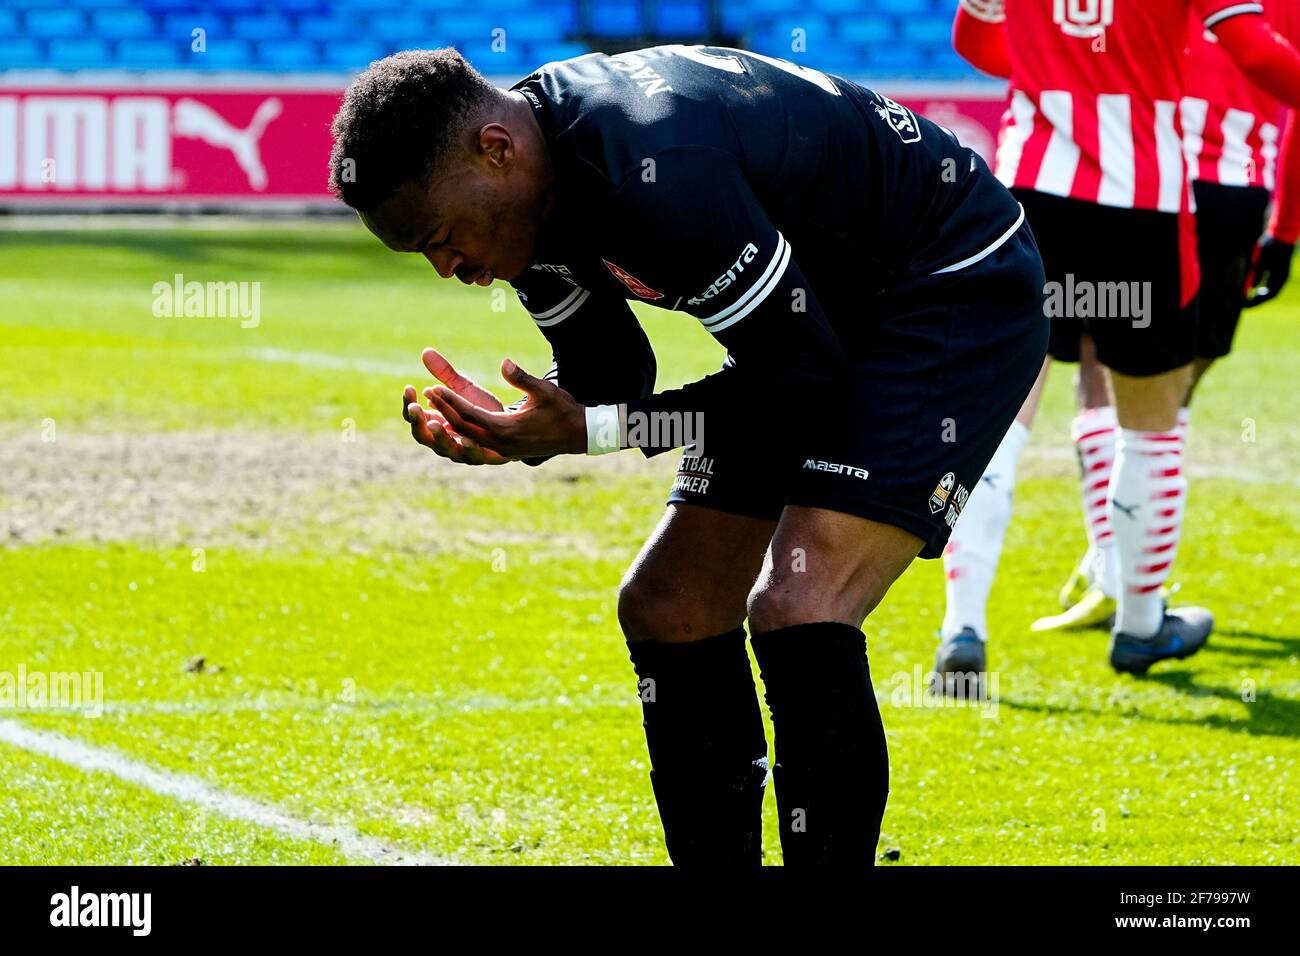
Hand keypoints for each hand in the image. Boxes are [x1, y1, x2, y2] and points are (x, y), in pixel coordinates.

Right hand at [402, 348, 509, 464]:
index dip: (408, 403)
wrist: (511, 427)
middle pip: (421, 435)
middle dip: (417, 422)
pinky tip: (469, 439)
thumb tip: (426, 350)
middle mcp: (442, 440)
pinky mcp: (481, 456)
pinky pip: (472, 455)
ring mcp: (459, 451)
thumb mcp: (462, 389)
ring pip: (443, 448)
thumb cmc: (481, 408)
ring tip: (435, 424)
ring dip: (438, 436)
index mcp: (434, 422)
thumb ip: (445, 373)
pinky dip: (469, 449)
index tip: (409, 387)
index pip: (412, 416)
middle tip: (415, 408)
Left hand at [425, 358, 587, 459]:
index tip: (432, 387)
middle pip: (463, 427)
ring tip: (434, 405)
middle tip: (426, 393)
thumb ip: (523, 378)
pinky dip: (462, 430)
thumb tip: (504, 363)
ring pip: (468, 436)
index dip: (449, 401)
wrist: (578, 435)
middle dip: (443, 410)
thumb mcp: (545, 391)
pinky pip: (476, 442)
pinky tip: (453, 420)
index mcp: (507, 429)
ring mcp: (502, 451)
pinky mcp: (504, 452)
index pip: (469, 414)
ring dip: (450, 421)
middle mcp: (501, 444)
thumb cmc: (562, 410)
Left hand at [1245, 237, 1294, 307]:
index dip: (1256, 302)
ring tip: (1246, 297)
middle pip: (1269, 295)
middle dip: (1257, 300)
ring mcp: (1281, 274)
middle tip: (1244, 303)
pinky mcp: (1279, 270)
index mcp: (1280, 277)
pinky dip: (1261, 287)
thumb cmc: (1270, 247)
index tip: (1245, 305)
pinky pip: (1270, 283)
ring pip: (1270, 290)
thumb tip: (1250, 288)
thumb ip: (1255, 275)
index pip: (1268, 296)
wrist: (1281, 233)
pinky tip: (1252, 288)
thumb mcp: (1259, 261)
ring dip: (1259, 295)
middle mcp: (1282, 278)